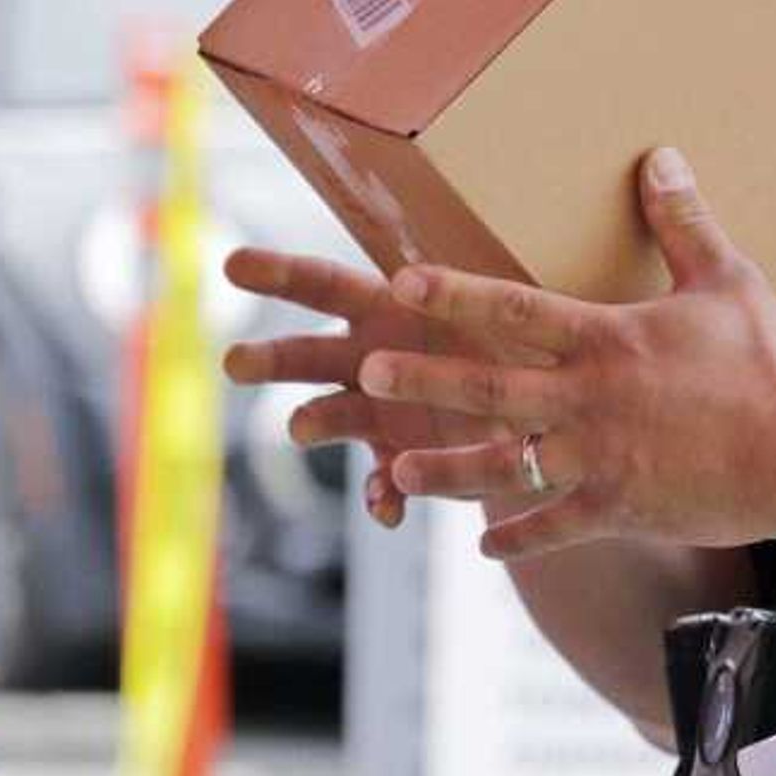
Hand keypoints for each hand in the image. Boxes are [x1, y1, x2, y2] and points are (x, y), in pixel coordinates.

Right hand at [219, 244, 553, 526]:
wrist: (544, 400)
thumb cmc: (518, 338)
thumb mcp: (503, 311)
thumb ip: (461, 301)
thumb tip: (402, 284)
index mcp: (385, 307)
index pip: (321, 284)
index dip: (276, 273)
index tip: (232, 266)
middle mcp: (367, 357)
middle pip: (306, 354)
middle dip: (270, 358)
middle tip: (235, 363)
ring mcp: (377, 412)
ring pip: (327, 415)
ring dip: (312, 421)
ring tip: (301, 428)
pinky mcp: (400, 459)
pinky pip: (381, 482)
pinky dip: (383, 495)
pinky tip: (387, 508)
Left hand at [360, 148, 775, 558]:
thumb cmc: (769, 365)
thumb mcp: (728, 282)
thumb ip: (682, 222)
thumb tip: (660, 155)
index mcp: (607, 339)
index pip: (514, 308)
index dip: (455, 292)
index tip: (401, 279)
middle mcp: (589, 399)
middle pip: (488, 386)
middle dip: (425, 379)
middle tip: (367, 372)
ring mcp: (598, 459)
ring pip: (504, 466)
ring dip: (447, 470)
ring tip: (398, 470)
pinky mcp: (618, 510)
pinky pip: (554, 527)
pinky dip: (518, 537)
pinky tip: (484, 546)